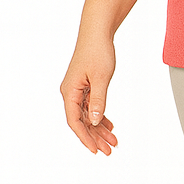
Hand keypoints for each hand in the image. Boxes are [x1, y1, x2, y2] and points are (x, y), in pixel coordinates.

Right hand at [60, 37, 118, 155]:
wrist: (97, 33)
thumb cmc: (97, 51)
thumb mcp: (101, 78)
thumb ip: (99, 100)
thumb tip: (96, 120)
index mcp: (70, 92)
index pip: (75, 121)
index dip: (85, 138)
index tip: (95, 150)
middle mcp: (71, 93)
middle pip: (82, 122)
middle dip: (95, 137)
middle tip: (108, 150)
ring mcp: (78, 90)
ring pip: (88, 116)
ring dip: (100, 129)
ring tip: (113, 141)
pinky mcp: (85, 86)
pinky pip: (91, 107)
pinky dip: (101, 117)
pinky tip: (109, 125)